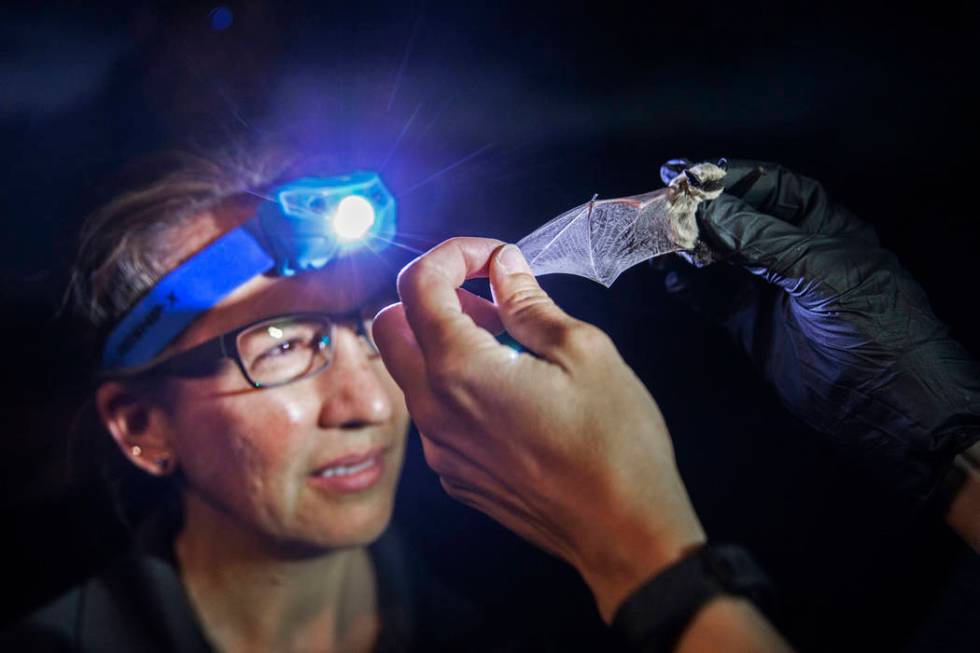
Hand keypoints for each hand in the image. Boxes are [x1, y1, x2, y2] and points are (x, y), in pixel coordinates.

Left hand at [373, 237, 705, 620]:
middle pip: (390, 323)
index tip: (493, 256)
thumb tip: (504, 268)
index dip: (453, 253)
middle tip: (491, 300)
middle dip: (433, 295)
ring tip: (510, 344)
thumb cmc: (614, 444)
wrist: (623, 533)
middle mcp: (434, 410)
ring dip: (443, 340)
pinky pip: (433, 411)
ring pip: (409, 369)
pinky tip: (509, 391)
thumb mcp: (584, 352)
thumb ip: (529, 303)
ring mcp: (440, 448)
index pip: (418, 284)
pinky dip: (455, 384)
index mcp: (460, 370)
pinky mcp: (454, 472)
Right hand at [660, 159, 979, 508]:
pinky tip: (670, 279)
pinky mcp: (753, 326)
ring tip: (661, 241)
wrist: (891, 405)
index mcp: (825, 228)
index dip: (731, 177)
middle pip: (740, 218)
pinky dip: (690, 289)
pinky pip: (714, 299)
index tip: (688, 173)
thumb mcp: (823, 272)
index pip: (772, 187)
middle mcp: (795, 253)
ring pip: (722, 257)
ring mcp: (772, 290)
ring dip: (691, 246)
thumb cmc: (874, 328)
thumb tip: (711, 210)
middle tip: (663, 203)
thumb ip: (765, 240)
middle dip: (703, 210)